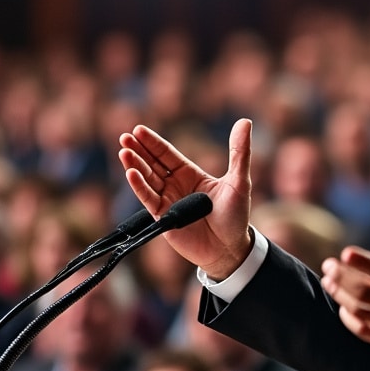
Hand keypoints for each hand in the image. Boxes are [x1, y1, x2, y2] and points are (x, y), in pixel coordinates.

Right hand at [118, 119, 252, 278]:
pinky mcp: (163, 218)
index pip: (167, 154)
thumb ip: (239, 152)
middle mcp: (175, 186)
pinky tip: (131, 173)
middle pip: (152, 164)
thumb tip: (245, 121)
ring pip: (147, 180)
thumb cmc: (236, 216)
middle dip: (138, 150)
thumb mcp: (239, 180)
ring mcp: (167, 201)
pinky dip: (140, 187)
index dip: (153, 142)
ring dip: (135, 166)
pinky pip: (149, 199)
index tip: (139, 129)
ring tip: (124, 152)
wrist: (230, 249)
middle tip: (125, 137)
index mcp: (190, 174)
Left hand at [320, 207, 369, 370]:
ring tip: (328, 282)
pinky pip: (366, 332)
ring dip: (341, 296)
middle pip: (365, 291)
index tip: (344, 252)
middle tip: (328, 265)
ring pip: (361, 311)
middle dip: (342, 277)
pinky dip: (351, 320)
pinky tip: (344, 308)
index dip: (362, 262)